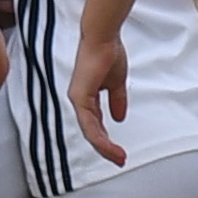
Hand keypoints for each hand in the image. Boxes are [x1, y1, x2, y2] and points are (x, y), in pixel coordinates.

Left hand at [67, 31, 131, 166]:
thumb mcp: (116, 83)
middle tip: (119, 159)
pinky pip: (90, 124)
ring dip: (105, 147)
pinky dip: (100, 137)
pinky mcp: (80, 97)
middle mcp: (79, 101)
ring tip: (118, 157)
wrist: (103, 38)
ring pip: (90, 132)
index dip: (106, 139)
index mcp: (86, 98)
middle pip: (91, 132)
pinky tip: (110, 146)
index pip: (95, 125)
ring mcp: (78, 99)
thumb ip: (116, 100)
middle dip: (106, 148)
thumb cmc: (107, 53)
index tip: (118, 151)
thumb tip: (119, 117)